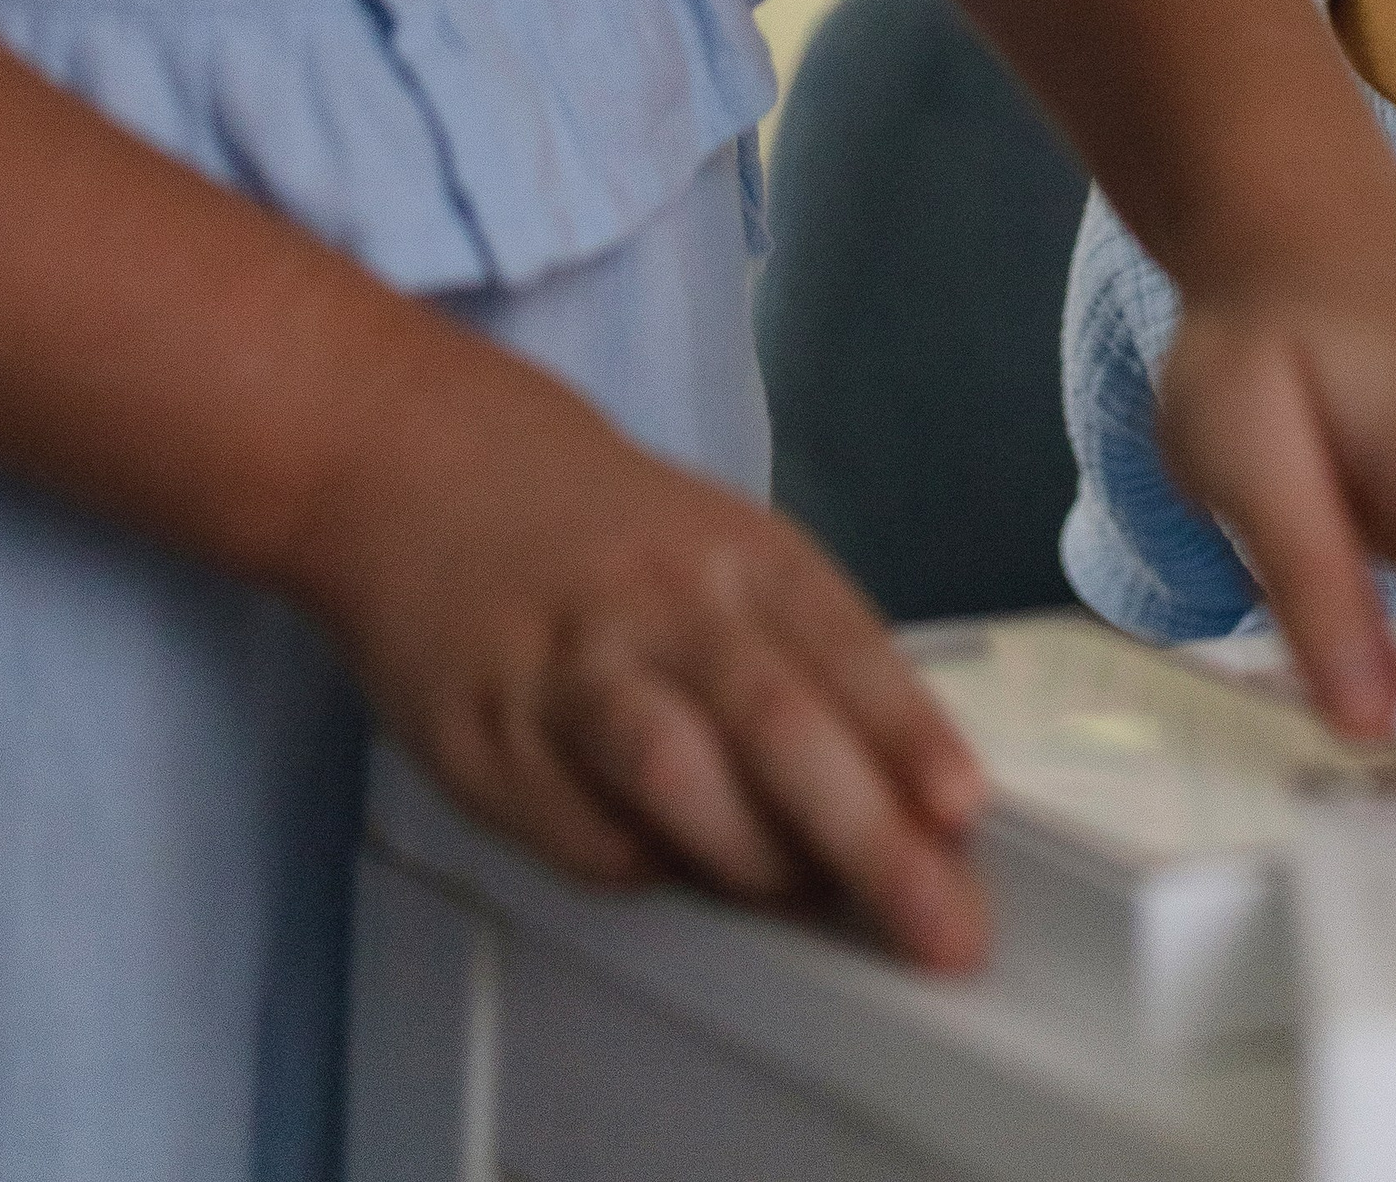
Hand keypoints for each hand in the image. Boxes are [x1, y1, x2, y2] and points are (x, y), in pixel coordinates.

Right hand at [293, 311, 991, 968]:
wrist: (430, 468)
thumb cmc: (615, 539)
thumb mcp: (727, 559)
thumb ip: (810, 668)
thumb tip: (911, 813)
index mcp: (742, 552)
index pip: (845, 647)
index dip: (908, 734)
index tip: (966, 812)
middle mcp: (662, 602)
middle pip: (775, 723)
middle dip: (867, 836)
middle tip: (939, 927)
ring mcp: (568, 668)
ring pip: (675, 775)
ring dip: (755, 860)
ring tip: (804, 902)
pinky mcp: (485, 736)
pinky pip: (580, 833)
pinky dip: (644, 869)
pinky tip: (673, 871)